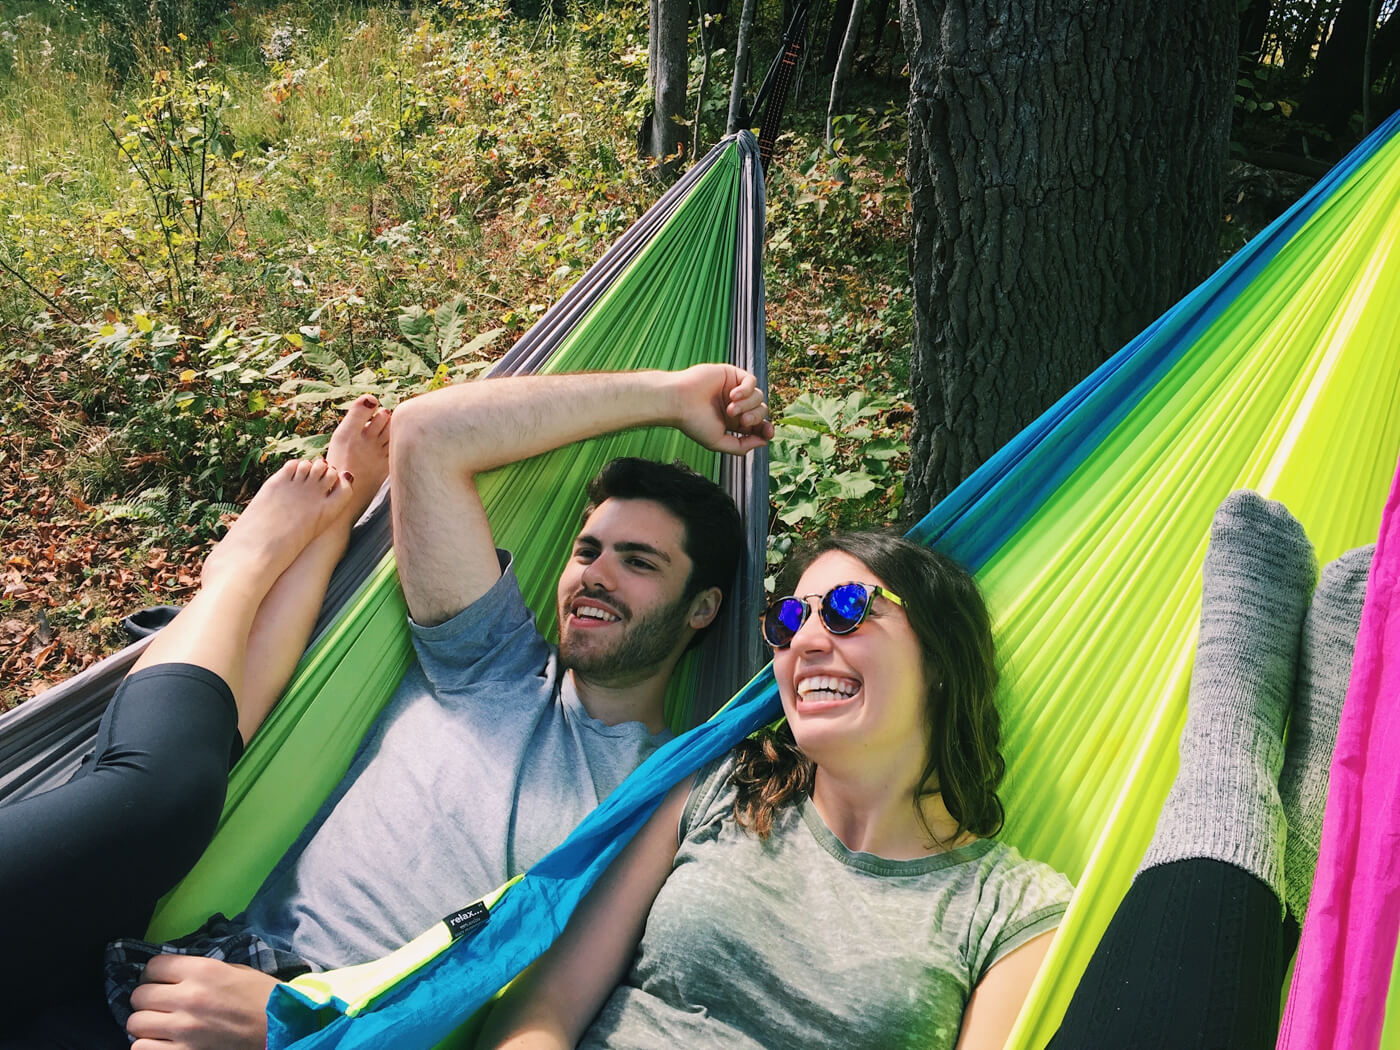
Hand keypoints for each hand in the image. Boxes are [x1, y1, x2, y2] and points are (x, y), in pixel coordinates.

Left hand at [126, 954, 277, 1049]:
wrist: (281, 1028)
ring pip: (135, 1023)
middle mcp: (188, 997)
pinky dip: (148, 1045)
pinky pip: (140, 1048)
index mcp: (202, 971)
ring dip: (147, 1024)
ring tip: (161, 1025)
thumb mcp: (234, 971)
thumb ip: (200, 972)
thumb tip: (171, 975)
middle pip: (139, 995)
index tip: (161, 982)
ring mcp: (183, 1029)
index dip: (154, 975)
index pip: (152, 967)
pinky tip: (164, 1042)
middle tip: (161, 1005)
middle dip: (148, 999)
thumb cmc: (261, 997)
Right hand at [669, 364, 773, 454]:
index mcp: (734, 421)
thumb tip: (763, 442)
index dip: (766, 429)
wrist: (679, 401)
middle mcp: (736, 405)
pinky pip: (751, 380)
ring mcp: (734, 389)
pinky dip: (746, 389)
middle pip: (761, 410)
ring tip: (730, 409)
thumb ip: (740, 446)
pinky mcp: (731, 374)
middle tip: (742, 421)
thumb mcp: (718, 442)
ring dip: (748, 405)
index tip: (768, 432)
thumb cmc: (693, 422)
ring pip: (758, 396)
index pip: (758, 425)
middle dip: (755, 417)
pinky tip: (733, 395)